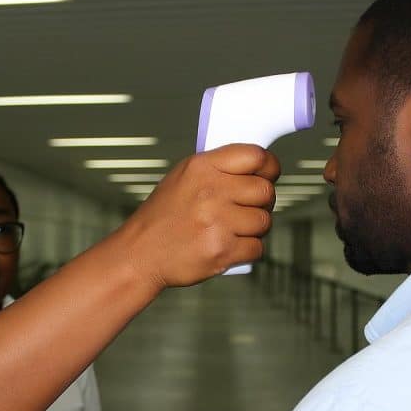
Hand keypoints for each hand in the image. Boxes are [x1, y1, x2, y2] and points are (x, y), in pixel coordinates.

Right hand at [120, 144, 278, 288]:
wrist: (140, 254)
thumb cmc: (163, 217)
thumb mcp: (182, 178)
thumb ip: (217, 169)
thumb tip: (257, 169)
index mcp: (202, 167)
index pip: (256, 156)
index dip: (269, 167)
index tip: (269, 175)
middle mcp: (211, 192)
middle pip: (265, 191)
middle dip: (263, 202)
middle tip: (248, 208)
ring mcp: (217, 222)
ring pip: (264, 221)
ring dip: (255, 228)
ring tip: (233, 230)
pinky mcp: (222, 251)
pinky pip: (257, 247)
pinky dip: (247, 250)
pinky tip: (229, 246)